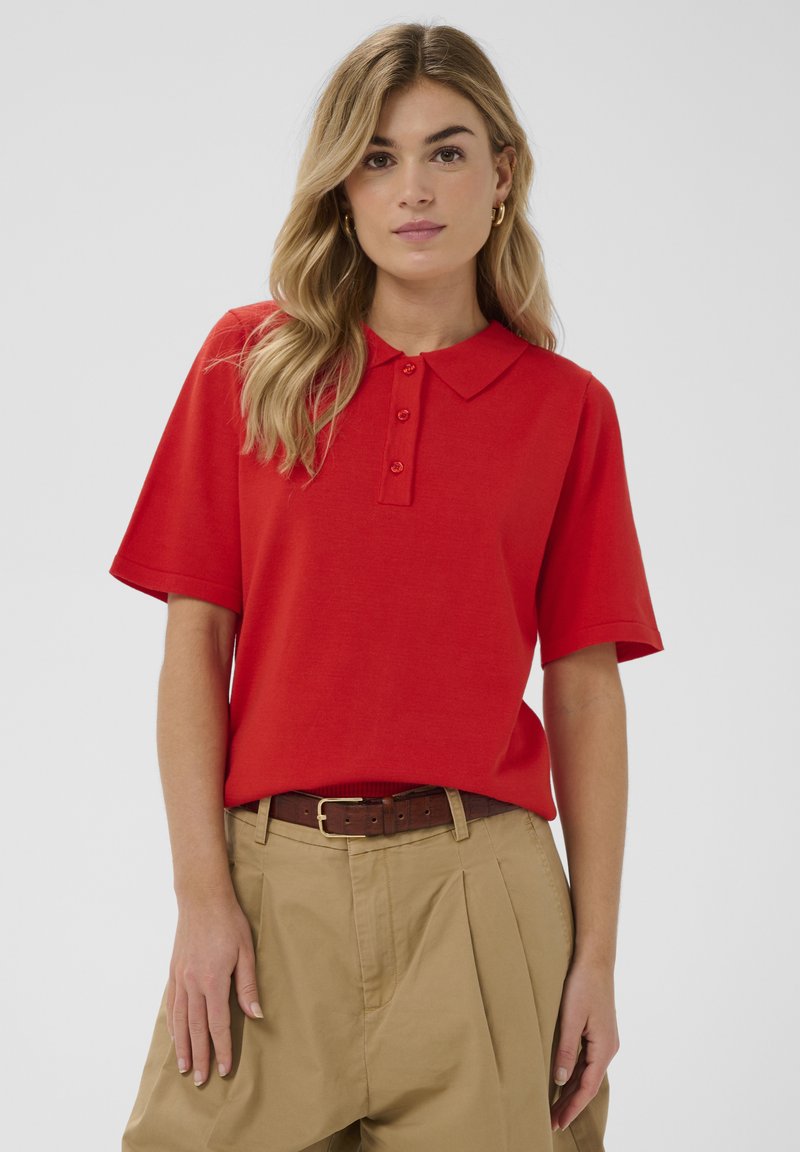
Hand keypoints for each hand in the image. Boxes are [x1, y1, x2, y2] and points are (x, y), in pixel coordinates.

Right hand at [165, 893, 263, 1085]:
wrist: (202, 898)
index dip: (222, 1049)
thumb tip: (256, 1016)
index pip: (218, 1024)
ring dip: (182, 1046)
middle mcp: (192, 984)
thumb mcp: (246, 952)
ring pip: (179, 1020)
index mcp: (213, 981)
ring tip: (185, 1068)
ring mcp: (180, 978)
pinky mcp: (173, 971)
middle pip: (195, 1028)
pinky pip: (171, 1005)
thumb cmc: (229, 922)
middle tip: (202, 1080)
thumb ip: (248, 987)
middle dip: (200, 1056)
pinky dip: (172, 1025)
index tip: (223, 1070)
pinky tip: (174, 1037)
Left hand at [549, 955, 618, 1131]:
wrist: (596, 961)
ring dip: (572, 1090)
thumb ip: (566, 1050)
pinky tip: (564, 1080)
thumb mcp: (571, 1019)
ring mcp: (605, 1040)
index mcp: (604, 1048)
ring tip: (554, 1106)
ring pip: (587, 1073)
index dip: (572, 1107)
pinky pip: (587, 1061)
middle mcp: (608, 1048)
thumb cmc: (583, 985)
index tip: (558, 1123)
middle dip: (570, 1103)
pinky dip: (575, 1074)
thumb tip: (560, 1080)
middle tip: (551, 1121)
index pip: (587, 1087)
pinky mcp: (599, 1032)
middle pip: (588, 1084)